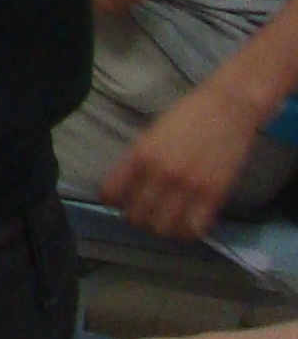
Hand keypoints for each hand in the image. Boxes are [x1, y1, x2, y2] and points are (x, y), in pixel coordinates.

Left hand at [103, 79, 270, 241]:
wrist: (228, 107)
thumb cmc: (188, 115)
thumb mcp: (152, 133)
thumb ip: (139, 159)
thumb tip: (128, 187)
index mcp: (139, 153)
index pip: (110, 193)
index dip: (111, 201)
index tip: (118, 200)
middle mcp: (160, 173)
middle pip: (136, 216)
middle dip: (136, 218)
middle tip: (145, 211)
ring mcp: (188, 186)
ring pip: (163, 229)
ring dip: (162, 228)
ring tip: (166, 219)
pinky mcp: (214, 195)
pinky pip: (194, 229)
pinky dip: (188, 231)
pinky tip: (188, 222)